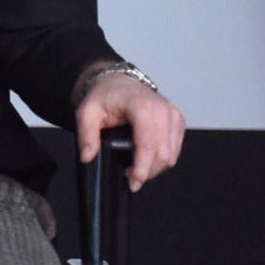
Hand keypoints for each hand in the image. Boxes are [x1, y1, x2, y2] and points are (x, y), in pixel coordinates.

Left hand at [76, 73, 184, 191]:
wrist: (119, 82)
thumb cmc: (105, 96)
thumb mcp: (86, 112)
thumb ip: (86, 135)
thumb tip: (87, 157)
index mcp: (142, 107)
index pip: (148, 145)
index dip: (142, 169)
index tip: (133, 182)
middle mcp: (163, 110)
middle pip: (163, 154)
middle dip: (148, 172)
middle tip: (130, 177)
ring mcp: (173, 115)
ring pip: (171, 155)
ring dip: (155, 167)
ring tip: (137, 167)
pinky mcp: (178, 121)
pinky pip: (175, 149)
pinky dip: (162, 159)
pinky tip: (147, 157)